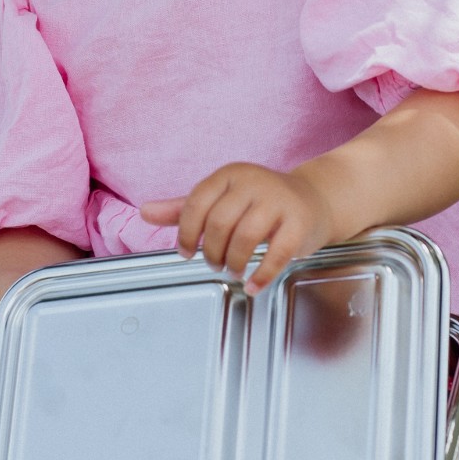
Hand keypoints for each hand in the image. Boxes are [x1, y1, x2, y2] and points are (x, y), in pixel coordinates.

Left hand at [140, 163, 334, 294]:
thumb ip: (184, 208)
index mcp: (230, 174)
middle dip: (211, 251)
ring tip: (233, 270)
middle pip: (219, 223)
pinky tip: (253, 285)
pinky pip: (276, 255)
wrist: (314, 200)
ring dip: (233, 262)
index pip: (197, 203)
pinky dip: (261, 276)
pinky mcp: (300, 225)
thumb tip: (145, 212)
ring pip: (245, 238)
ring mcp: (279, 202)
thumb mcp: (221, 199)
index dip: (187, 233)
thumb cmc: (260, 203)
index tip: (187, 252)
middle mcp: (254, 183)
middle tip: (214, 263)